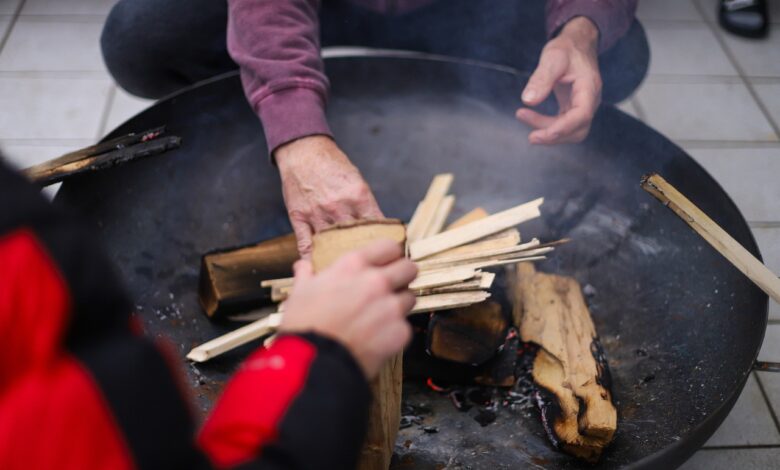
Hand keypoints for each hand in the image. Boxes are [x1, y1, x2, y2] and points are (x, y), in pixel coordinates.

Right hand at [275, 136, 382, 257]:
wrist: (304, 151)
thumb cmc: (332, 165)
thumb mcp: (357, 181)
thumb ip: (366, 205)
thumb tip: (379, 227)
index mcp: (358, 196)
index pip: (377, 226)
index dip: (384, 241)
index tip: (389, 253)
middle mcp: (339, 207)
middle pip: (355, 239)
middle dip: (363, 253)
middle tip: (370, 268)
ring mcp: (318, 214)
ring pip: (332, 244)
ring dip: (339, 257)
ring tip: (347, 272)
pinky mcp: (300, 217)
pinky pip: (306, 243)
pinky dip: (312, 257)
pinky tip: (318, 268)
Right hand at [279, 239, 417, 378]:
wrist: (314, 362)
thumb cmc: (304, 326)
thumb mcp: (299, 293)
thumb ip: (307, 276)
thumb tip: (303, 266)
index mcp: (353, 266)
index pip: (389, 247)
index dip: (390, 256)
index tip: (387, 264)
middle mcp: (377, 282)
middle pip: (409, 268)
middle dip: (403, 277)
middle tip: (391, 288)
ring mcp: (391, 307)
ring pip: (410, 298)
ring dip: (399, 306)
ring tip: (379, 319)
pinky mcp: (400, 332)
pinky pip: (405, 327)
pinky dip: (394, 333)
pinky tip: (376, 340)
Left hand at [516, 16, 601, 144]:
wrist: (576, 45)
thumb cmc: (567, 49)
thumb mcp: (553, 58)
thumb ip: (541, 78)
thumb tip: (527, 100)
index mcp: (589, 87)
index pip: (581, 115)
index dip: (562, 128)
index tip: (539, 133)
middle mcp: (590, 101)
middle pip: (577, 130)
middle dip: (553, 135)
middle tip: (529, 135)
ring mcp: (583, 107)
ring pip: (570, 132)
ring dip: (547, 132)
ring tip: (523, 116)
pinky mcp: (573, 109)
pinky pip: (563, 126)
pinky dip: (547, 126)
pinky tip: (529, 116)